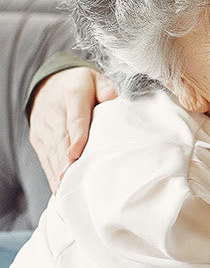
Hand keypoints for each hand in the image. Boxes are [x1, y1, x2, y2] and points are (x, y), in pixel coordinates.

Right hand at [28, 67, 115, 190]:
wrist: (50, 82)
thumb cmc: (81, 85)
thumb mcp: (95, 79)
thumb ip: (106, 89)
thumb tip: (114, 99)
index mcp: (72, 97)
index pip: (75, 120)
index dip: (77, 138)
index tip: (77, 155)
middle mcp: (54, 113)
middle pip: (62, 140)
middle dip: (67, 161)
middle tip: (74, 180)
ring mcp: (43, 127)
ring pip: (52, 151)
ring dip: (59, 170)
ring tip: (67, 189)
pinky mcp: (38, 138)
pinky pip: (45, 157)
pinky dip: (51, 173)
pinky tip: (58, 188)